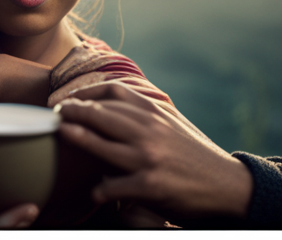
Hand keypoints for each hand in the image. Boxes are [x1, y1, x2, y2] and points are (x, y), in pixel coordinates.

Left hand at [54, 82, 252, 222]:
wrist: (228, 185)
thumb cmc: (192, 152)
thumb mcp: (171, 121)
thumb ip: (143, 109)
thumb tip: (108, 95)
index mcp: (154, 112)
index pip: (111, 91)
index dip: (84, 93)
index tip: (67, 100)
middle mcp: (149, 131)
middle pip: (99, 113)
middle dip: (71, 111)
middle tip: (54, 116)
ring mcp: (148, 158)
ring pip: (100, 144)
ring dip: (75, 138)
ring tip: (60, 134)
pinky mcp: (150, 186)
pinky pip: (114, 186)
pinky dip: (100, 188)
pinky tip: (93, 190)